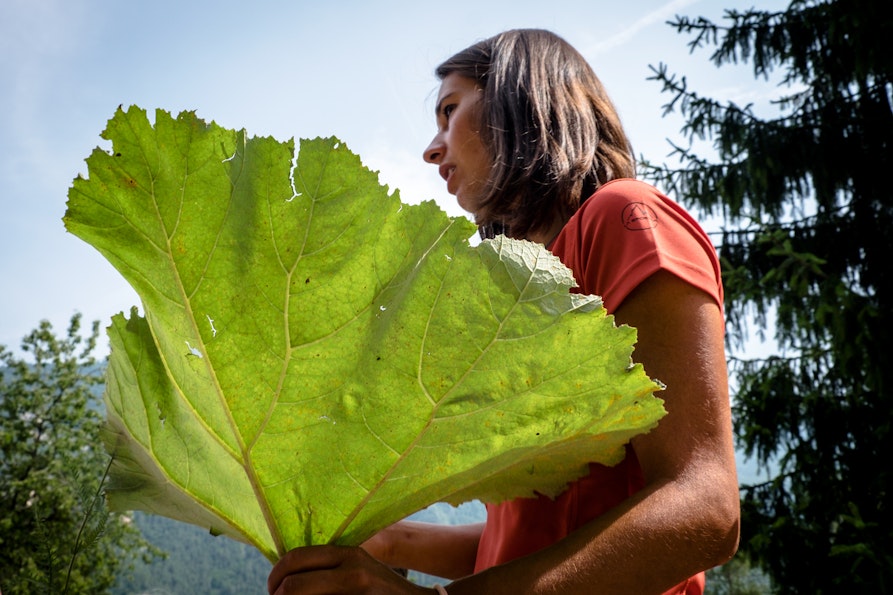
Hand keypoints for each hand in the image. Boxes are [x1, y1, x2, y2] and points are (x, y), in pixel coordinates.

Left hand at [268, 544, 428, 594]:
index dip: (275, 576)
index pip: (295, 558)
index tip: (273, 589)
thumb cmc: (380, 589)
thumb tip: (286, 575)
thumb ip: (329, 567)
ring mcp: (355, 594)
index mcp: (347, 553)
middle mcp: (350, 571)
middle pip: (292, 585)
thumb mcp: (357, 567)